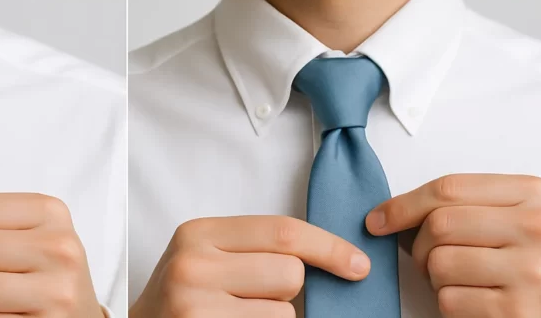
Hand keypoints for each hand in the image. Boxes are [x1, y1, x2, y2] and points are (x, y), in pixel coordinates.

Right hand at [129, 216, 370, 317]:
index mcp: (198, 233)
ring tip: (239, 315)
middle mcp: (193, 266)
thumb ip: (254, 247)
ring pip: (285, 314)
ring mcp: (196, 307)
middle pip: (289, 273)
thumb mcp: (207, 256)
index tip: (358, 264)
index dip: (329, 247)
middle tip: (254, 297)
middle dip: (288, 290)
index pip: (282, 232)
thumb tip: (334, 257)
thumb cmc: (183, 296)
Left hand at [367, 174, 540, 317]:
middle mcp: (539, 229)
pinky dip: (449, 303)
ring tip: (462, 279)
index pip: (449, 189)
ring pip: (439, 264)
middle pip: (439, 225)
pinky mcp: (518, 313)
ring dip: (435, 277)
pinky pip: (449, 300)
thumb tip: (389, 213)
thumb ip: (469, 202)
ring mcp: (532, 272)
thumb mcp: (521, 215)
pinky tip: (475, 301)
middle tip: (429, 257)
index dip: (403, 204)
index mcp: (536, 194)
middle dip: (420, 245)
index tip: (378, 219)